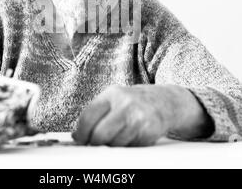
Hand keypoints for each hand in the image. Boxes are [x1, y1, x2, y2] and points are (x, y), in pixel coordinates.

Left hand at [72, 84, 213, 146]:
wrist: (165, 102)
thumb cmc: (133, 103)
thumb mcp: (114, 100)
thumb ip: (95, 114)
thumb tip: (76, 136)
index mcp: (112, 94)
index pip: (88, 117)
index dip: (81, 133)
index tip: (80, 140)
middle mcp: (125, 104)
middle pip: (100, 134)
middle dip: (95, 143)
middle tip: (95, 145)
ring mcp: (138, 118)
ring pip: (115, 144)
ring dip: (112, 146)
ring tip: (118, 137)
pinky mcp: (149, 131)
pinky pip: (130, 148)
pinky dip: (127, 147)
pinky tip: (131, 137)